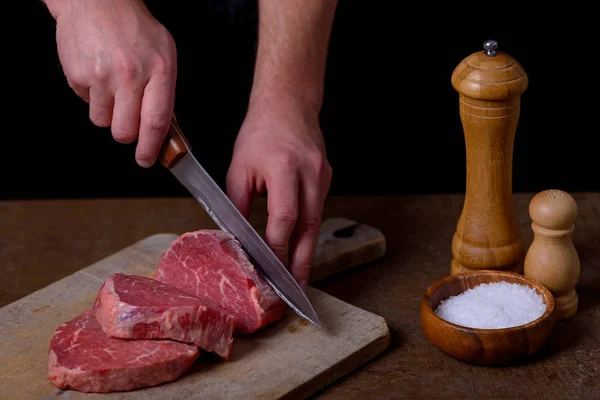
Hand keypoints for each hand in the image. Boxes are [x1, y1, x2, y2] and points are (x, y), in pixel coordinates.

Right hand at [53, 0, 176, 166]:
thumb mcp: (164, 55)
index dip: (151, 148)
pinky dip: (92, 96)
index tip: (147, 160)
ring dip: (108, 113)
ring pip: (102, 122)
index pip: (156, 122)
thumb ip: (164, 91)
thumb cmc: (134, 27)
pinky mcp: (77, 76)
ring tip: (113, 87)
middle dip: (127, 133)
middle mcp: (130, 76)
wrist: (97, 0)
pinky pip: (85, 103)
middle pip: (125, 132)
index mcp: (158, 71)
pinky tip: (98, 74)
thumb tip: (163, 129)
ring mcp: (101, 77)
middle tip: (128, 118)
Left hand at [226, 98, 332, 289]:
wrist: (289, 106)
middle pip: (309, 227)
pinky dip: (308, 230)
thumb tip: (238, 237)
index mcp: (284, 169)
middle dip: (303, 262)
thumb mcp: (239, 168)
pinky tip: (299, 245)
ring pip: (316, 222)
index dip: (277, 247)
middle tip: (296, 289)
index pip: (284, 218)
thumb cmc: (260, 134)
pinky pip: (317, 210)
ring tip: (298, 276)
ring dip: (307, 250)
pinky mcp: (326, 179)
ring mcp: (322, 177)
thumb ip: (238, 204)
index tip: (270, 270)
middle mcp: (310, 174)